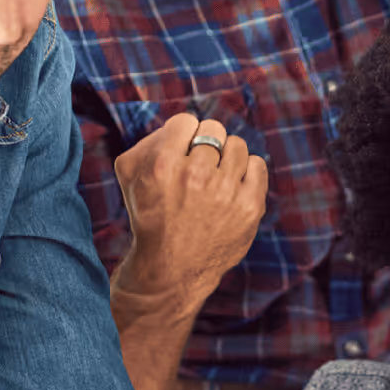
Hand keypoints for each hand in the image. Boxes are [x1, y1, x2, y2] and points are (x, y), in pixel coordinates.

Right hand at [113, 112, 268, 302]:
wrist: (171, 268)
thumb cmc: (150, 216)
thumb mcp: (130, 176)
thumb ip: (150, 140)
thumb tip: (181, 125)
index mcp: (163, 165)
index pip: (186, 122)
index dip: (183, 136)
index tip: (181, 154)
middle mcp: (195, 176)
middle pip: (213, 130)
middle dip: (206, 145)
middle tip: (199, 166)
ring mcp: (225, 192)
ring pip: (237, 145)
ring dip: (226, 157)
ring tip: (216, 178)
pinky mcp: (249, 207)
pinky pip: (258, 165)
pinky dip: (247, 172)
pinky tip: (233, 187)